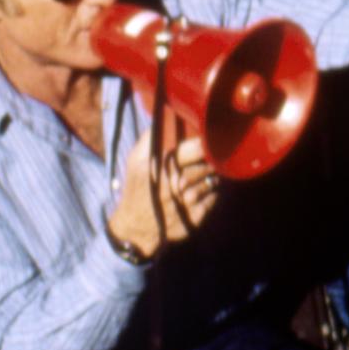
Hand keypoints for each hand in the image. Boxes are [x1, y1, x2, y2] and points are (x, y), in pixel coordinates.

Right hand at [108, 129, 220, 261]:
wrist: (136, 227)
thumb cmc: (138, 190)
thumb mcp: (135, 162)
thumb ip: (149, 140)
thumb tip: (163, 121)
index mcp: (163, 167)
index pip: (197, 149)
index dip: (207, 145)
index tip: (210, 143)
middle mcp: (176, 184)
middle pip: (207, 165)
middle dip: (211, 161)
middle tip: (212, 159)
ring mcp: (187, 202)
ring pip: (212, 181)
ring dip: (213, 177)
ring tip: (208, 174)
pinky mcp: (195, 217)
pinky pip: (213, 199)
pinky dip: (212, 193)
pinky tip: (205, 190)